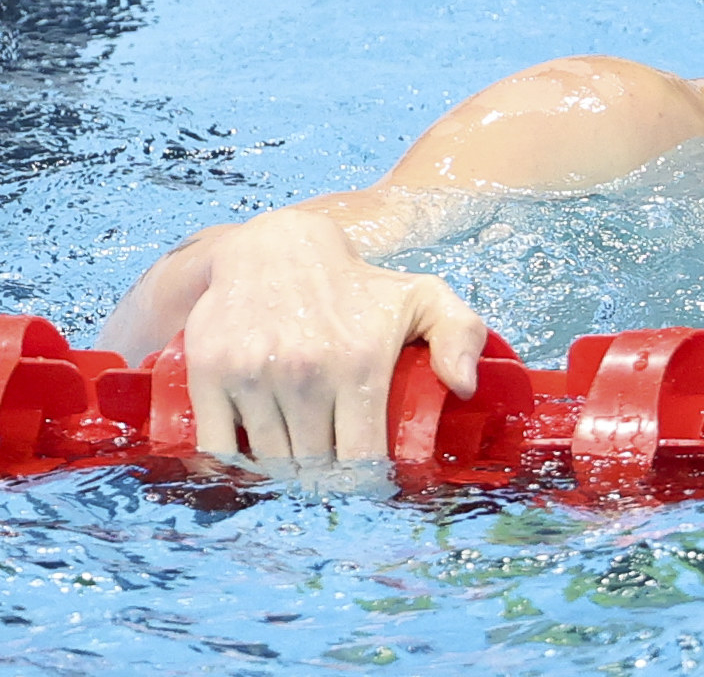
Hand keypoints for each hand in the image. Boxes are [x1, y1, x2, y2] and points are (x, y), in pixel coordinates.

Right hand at [179, 207, 486, 459]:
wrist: (276, 249)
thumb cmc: (358, 286)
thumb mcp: (424, 297)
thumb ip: (462, 335)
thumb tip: (464, 389)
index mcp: (360, 363)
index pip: (362, 459)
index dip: (367, 482)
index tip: (368, 483)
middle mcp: (306, 373)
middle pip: (315, 466)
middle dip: (327, 481)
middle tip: (333, 474)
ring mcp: (253, 374)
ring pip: (270, 462)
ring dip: (284, 475)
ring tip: (300, 469)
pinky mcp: (209, 374)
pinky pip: (217, 449)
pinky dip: (233, 469)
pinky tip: (251, 466)